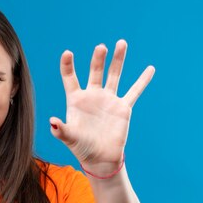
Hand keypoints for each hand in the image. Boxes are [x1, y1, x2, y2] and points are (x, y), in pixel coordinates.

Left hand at [50, 40, 154, 175]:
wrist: (100, 159)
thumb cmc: (81, 148)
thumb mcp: (69, 139)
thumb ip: (60, 130)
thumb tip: (52, 122)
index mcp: (76, 100)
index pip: (70, 78)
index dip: (67, 65)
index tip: (67, 53)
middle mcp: (92, 95)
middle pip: (95, 71)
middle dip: (98, 59)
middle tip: (101, 47)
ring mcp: (108, 99)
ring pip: (114, 75)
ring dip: (118, 59)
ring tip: (121, 43)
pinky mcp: (123, 107)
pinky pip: (134, 91)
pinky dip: (142, 80)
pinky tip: (150, 68)